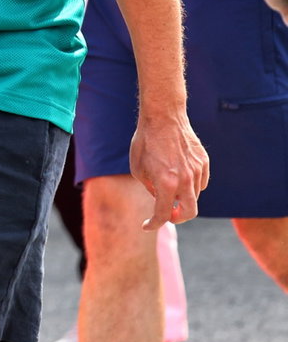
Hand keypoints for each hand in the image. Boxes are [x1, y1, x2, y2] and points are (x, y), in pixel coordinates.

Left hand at [128, 112, 209, 229]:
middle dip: (176, 218)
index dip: (154, 223)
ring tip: (169, 186)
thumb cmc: (145, 141)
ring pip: (195, 197)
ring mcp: (198, 171)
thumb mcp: (137, 168)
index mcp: (166, 183)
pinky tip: (180, 177)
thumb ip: (150, 187)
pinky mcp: (204, 163)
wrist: (163, 116)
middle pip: (189, 213)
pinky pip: (200, 183)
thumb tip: (160, 197)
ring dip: (182, 198)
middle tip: (166, 214)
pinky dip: (191, 186)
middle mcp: (185, 180)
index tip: (147, 225)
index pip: (164, 214)